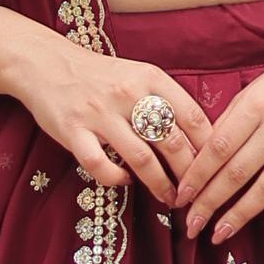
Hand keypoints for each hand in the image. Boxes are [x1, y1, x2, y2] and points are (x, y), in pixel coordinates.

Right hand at [1, 31, 215, 205]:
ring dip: (160, 184)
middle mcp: (128, 94)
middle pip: (172, 141)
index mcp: (150, 77)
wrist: (47, 64)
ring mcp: (99, 113)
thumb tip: (202, 139)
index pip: (192, 116)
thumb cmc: (101, 76)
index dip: (209, 147)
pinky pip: (100, 164)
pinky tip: (125, 181)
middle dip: (189, 174)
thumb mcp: (139, 75)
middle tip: (196, 193)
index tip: (216, 168)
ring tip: (170, 198)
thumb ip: (166, 100)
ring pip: (141, 158)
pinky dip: (116, 178)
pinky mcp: (73, 131)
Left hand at [176, 44, 263, 248]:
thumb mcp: (253, 90)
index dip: (196, 176)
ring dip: (240, 215)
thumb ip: (229, 121)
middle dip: (210, 202)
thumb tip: (202, 158)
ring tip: (218, 234)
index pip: (218, 148)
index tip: (180, 197)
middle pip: (237, 173)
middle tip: (191, 225)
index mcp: (255, 106)